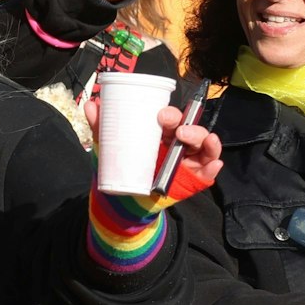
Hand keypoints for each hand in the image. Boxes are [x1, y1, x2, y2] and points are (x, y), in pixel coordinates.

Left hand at [86, 99, 223, 198]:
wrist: (124, 199)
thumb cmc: (123, 166)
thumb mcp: (112, 146)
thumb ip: (103, 128)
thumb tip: (91, 106)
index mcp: (162, 132)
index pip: (173, 119)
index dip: (172, 115)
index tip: (162, 116)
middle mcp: (178, 143)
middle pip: (192, 130)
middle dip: (190, 128)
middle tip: (179, 131)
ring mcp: (187, 161)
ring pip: (206, 147)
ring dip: (208, 142)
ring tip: (206, 141)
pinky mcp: (193, 179)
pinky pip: (208, 172)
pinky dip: (213, 168)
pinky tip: (213, 166)